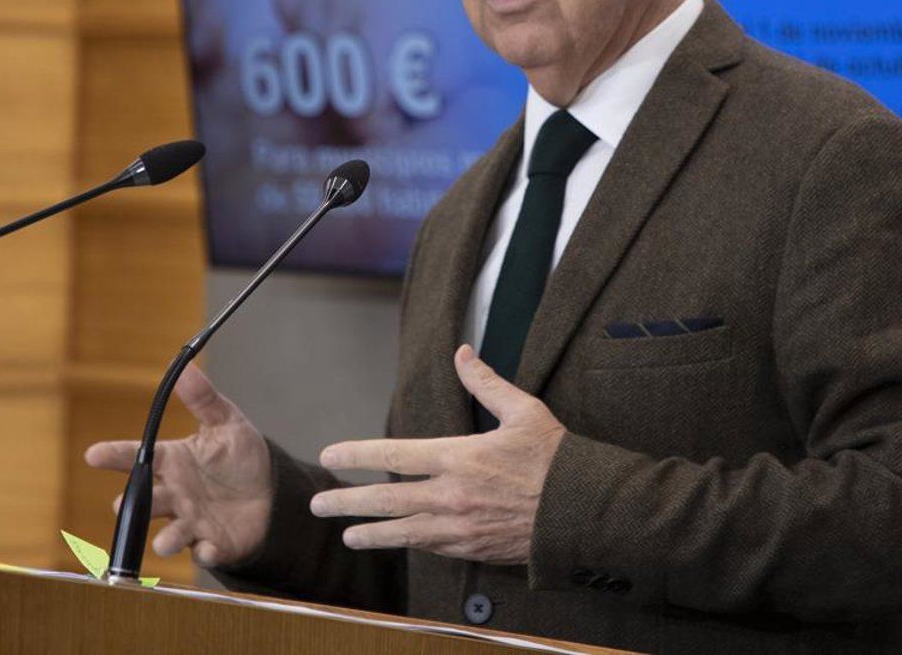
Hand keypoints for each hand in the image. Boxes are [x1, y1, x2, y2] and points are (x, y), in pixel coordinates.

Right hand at [83, 364, 272, 568]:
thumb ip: (204, 399)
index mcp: (173, 462)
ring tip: (164, 542)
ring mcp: (191, 521)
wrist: (270, 492)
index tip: (93, 454)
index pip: (139, 457)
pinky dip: (206, 552)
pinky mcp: (212, 543)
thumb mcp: (226, 422)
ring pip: (169, 534)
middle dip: (134, 504)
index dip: (114, 456)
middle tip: (122, 503)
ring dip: (165, 539)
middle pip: (147, 500)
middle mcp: (175, 494)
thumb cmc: (239, 456)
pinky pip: (204, 552)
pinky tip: (210, 548)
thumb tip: (186, 368)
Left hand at [309, 345, 564, 564]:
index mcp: (460, 457)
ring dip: (370, 533)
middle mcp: (452, 495)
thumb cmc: (555, 457)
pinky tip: (396, 540)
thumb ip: (486, 383)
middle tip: (318, 505)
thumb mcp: (523, 411)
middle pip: (387, 500)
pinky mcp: (473, 548)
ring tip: (347, 535)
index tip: (330, 455)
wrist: (583, 511)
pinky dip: (409, 543)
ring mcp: (460, 526)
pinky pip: (431, 547)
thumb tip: (463, 353)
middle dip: (347, 503)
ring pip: (402, 532)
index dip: (358, 454)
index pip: (395, 454)